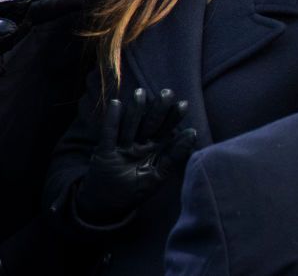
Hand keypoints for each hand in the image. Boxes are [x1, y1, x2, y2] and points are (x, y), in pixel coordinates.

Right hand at [74, 88, 197, 225]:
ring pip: (130, 125)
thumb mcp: (158, 175)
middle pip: (149, 123)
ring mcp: (121, 147)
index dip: (173, 117)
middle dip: (158, 109)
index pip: (165, 129)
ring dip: (135, 110)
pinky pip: (109, 134)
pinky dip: (111, 120)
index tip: (184, 104)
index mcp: (153, 147)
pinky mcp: (104, 153)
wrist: (107, 205)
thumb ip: (175, 156)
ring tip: (141, 93)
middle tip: (167, 93)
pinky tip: (116, 104)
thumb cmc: (135, 190)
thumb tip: (193, 132)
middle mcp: (139, 143)